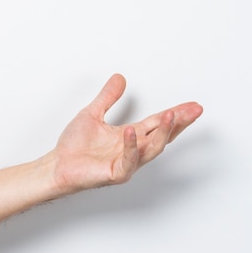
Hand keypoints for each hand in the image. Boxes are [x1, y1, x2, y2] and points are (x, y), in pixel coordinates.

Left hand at [50, 74, 202, 192]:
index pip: (157, 123)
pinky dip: (131, 146)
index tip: (192, 106)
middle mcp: (131, 150)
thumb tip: (120, 78)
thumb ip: (108, 97)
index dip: (175, 114)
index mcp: (129, 137)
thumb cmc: (74, 147)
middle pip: (162, 135)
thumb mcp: (93, 113)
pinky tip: (131, 130)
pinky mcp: (115, 174)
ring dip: (162, 133)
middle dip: (178, 123)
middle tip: (194, 111)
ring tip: (171, 116)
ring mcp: (126, 163)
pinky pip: (128, 161)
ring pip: (151, 149)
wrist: (57, 165)